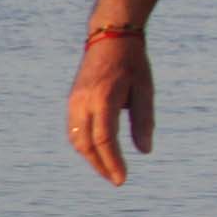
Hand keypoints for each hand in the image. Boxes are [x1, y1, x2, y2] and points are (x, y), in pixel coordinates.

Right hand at [67, 30, 154, 185]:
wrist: (110, 36)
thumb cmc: (133, 63)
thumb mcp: (145, 90)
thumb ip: (143, 121)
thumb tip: (145, 151)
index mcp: (104, 98)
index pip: (105, 140)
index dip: (113, 162)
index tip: (122, 179)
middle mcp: (83, 102)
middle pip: (86, 145)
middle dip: (100, 166)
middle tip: (116, 180)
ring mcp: (73, 101)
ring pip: (76, 140)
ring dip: (90, 158)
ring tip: (108, 169)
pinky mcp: (71, 100)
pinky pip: (74, 130)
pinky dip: (84, 145)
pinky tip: (98, 152)